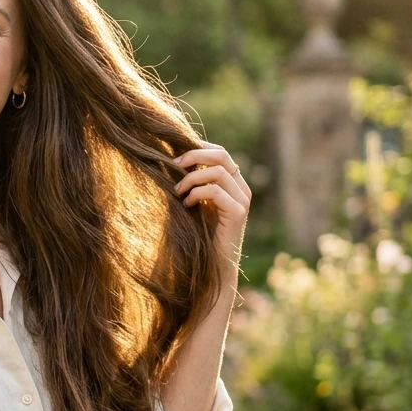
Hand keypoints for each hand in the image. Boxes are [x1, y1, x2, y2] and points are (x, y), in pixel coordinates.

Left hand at [172, 142, 250, 269]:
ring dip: (191, 178)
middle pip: (222, 155)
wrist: (213, 263)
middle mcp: (241, 188)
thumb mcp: (194, 201)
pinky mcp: (238, 213)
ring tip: (177, 191)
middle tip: (173, 164)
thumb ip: (191, 182)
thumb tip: (169, 160)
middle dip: (194, 155)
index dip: (199, 147)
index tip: (175, 153)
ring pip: (217, 171)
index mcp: (233, 182)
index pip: (220, 152)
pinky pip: (216, 192)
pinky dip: (197, 194)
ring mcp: (242, 200)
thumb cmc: (199, 232)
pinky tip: (187, 204)